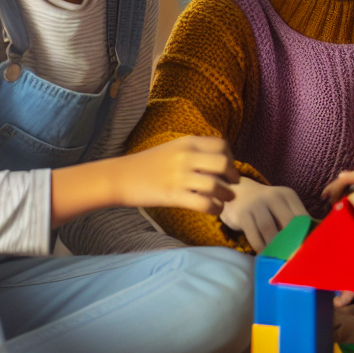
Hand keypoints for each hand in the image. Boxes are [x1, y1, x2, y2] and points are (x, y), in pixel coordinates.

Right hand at [114, 136, 239, 214]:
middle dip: (233, 175)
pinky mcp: (173, 195)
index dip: (231, 157)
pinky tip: (215, 210)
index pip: (222, 145)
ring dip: (226, 194)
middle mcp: (186, 156)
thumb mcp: (173, 148)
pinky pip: (203, 203)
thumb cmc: (147, 164)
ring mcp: (179, 176)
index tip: (229, 167)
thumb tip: (219, 161)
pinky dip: (214, 208)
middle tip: (234, 183)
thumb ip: (195, 151)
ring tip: (227, 199)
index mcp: (187, 142)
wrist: (119, 177)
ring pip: (216, 185)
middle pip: (223, 163)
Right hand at [218, 177, 307, 252]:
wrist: (239, 194)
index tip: (306, 249)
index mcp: (287, 195)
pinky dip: (260, 247)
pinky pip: (253, 235)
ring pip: (269, 229)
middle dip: (291, 241)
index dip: (304, 234)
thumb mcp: (282, 206)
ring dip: (274, 246)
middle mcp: (273, 196)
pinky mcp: (242, 214)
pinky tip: (264, 254)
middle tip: (292, 257)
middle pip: (287, 221)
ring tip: (278, 258)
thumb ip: (294, 219)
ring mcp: (256, 204)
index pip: (301, 216)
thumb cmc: (266, 206)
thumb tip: (311, 239)